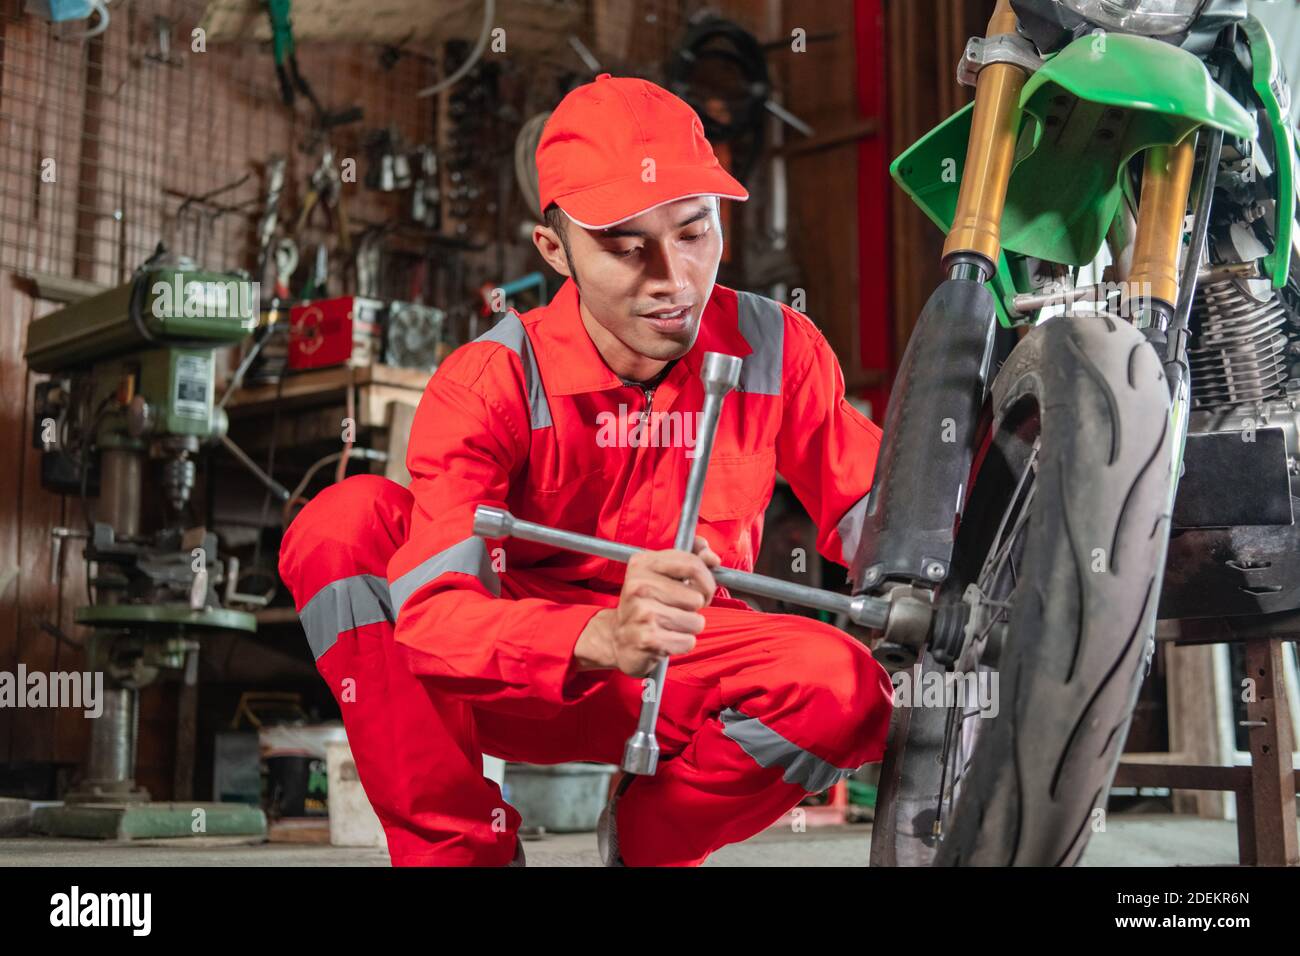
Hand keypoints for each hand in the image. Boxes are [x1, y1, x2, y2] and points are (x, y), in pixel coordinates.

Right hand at [574, 536, 720, 676]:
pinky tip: (666, 638)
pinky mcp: (648, 639)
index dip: (707, 580)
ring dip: (689, 627)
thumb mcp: (662, 575)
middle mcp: (639, 586)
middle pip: (697, 597)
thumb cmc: (646, 604)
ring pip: (695, 621)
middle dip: (697, 607)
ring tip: (670, 624)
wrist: (617, 638)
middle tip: (682, 608)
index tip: (702, 589)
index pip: (693, 565)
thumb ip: (691, 560)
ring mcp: (642, 613)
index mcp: (642, 563)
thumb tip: (713, 558)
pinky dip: (682, 643)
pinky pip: (688, 641)